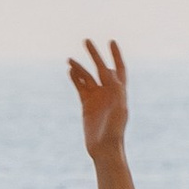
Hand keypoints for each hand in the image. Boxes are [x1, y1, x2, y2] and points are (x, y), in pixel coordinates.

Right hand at [67, 38, 129, 158]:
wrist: (105, 148)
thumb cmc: (115, 130)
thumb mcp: (118, 109)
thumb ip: (115, 90)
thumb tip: (108, 71)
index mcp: (119, 92)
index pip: (118, 69)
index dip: (116, 55)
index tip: (111, 42)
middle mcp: (108, 93)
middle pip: (101, 69)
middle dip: (95, 55)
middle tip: (86, 41)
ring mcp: (97, 98)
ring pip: (87, 77)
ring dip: (80, 67)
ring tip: (69, 60)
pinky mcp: (86, 104)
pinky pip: (80, 87)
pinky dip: (75, 78)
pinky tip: (69, 71)